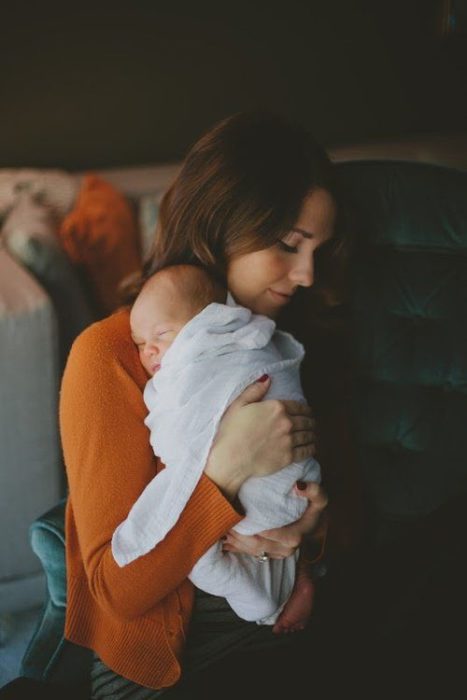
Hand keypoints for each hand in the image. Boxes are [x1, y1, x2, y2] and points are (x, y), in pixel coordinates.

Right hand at [204, 375, 315, 498]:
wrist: (231, 458)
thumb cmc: (231, 431)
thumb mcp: (239, 405)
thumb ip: (255, 390)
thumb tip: (267, 378)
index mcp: (276, 408)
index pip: (298, 406)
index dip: (305, 409)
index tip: (307, 411)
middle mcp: (286, 422)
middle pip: (306, 420)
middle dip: (310, 421)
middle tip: (311, 423)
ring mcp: (289, 440)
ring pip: (308, 435)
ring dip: (312, 434)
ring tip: (312, 434)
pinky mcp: (288, 457)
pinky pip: (306, 451)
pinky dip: (311, 448)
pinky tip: (311, 447)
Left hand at [222, 482, 327, 556]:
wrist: (311, 521)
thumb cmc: (312, 508)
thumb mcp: (319, 498)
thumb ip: (314, 491)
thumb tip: (298, 486)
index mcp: (296, 536)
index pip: (273, 535)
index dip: (258, 530)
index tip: (242, 518)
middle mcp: (286, 548)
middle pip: (259, 545)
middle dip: (242, 536)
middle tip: (226, 522)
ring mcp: (277, 553)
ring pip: (253, 551)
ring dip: (237, 542)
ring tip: (223, 529)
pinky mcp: (269, 554)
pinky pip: (251, 554)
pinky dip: (237, 547)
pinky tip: (225, 540)